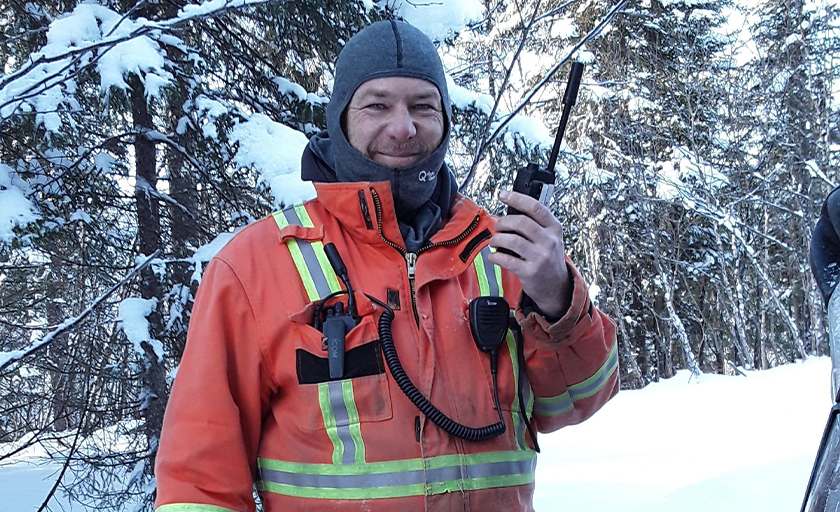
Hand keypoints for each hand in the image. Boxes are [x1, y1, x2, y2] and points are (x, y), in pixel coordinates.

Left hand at [488, 190, 571, 318]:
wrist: (556, 286)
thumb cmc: (548, 258)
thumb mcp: (549, 237)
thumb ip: (534, 224)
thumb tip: (506, 212)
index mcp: (554, 228)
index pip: (535, 207)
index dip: (516, 198)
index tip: (503, 195)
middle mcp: (549, 241)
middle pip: (520, 222)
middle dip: (503, 222)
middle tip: (497, 226)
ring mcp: (540, 257)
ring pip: (512, 240)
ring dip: (497, 239)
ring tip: (494, 242)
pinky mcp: (530, 271)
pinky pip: (506, 259)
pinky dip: (495, 256)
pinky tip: (494, 256)